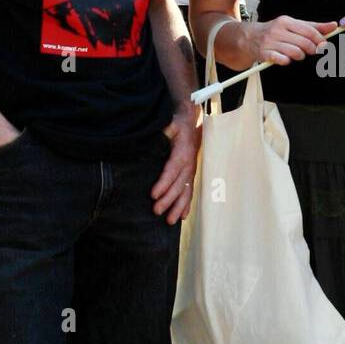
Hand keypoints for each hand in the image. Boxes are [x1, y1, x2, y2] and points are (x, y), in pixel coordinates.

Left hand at [151, 104, 201, 223]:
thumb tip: (159, 134)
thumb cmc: (178, 123)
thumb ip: (166, 129)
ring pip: (185, 192)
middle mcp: (189, 164)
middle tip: (156, 211)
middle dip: (168, 200)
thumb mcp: (171, 122)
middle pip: (178, 185)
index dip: (164, 183)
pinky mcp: (190, 175)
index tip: (153, 194)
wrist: (190, 122)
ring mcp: (191, 171)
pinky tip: (182, 217)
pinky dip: (186, 205)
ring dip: (178, 207)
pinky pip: (189, 192)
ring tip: (170, 221)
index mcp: (183, 152)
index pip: (172, 170)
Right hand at [245, 16, 338, 65]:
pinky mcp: (265, 54)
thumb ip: (313, 26)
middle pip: (304, 42)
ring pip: (295, 52)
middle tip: (313, 51)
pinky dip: (287, 61)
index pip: (309, 30)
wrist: (250, 37)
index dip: (320, 39)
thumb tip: (333, 26)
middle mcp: (278, 30)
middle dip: (312, 49)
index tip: (324, 45)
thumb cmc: (275, 31)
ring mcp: (270, 42)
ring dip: (300, 56)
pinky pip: (282, 60)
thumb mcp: (293, 25)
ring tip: (298, 54)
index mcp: (286, 21)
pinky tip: (286, 59)